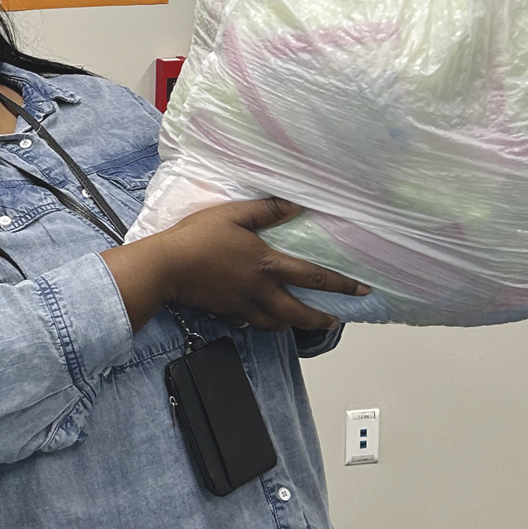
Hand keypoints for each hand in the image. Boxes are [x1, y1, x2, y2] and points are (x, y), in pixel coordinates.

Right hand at [103, 198, 367, 331]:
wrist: (165, 267)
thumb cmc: (198, 237)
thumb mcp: (234, 214)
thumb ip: (267, 210)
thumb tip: (297, 204)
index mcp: (268, 265)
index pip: (314, 277)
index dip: (341, 285)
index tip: (362, 291)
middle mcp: (261, 291)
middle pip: (299, 313)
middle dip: (320, 319)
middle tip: (334, 321)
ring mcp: (243, 306)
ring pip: (276, 325)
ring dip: (292, 324)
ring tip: (300, 320)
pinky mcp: (226, 313)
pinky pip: (250, 323)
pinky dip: (260, 322)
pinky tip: (260, 318)